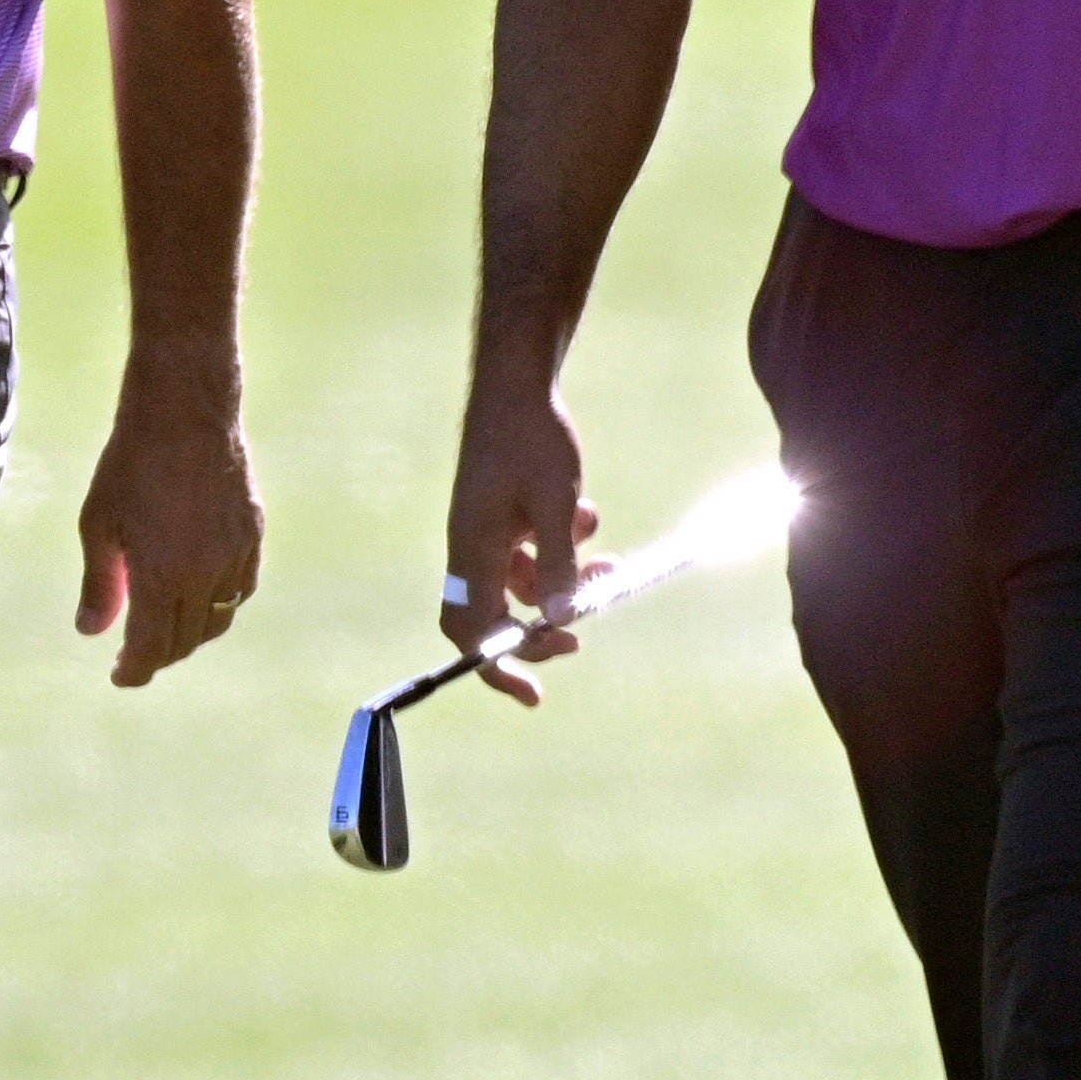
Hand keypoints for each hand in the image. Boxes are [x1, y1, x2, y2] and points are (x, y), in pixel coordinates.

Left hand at [74, 389, 259, 688]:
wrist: (185, 414)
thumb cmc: (131, 466)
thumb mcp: (99, 525)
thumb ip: (100, 584)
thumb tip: (92, 631)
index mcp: (163, 576)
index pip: (153, 648)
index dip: (135, 670)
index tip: (121, 676)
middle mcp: (205, 574)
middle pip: (187, 640)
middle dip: (160, 654)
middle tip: (136, 652)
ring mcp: (235, 555)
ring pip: (220, 618)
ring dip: (193, 632)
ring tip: (169, 626)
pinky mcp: (253, 534)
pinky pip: (242, 588)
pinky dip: (222, 602)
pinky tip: (202, 592)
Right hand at [440, 371, 592, 702]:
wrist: (518, 385)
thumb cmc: (533, 440)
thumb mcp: (557, 505)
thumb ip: (558, 564)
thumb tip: (558, 621)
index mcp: (474, 551)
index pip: (473, 632)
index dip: (499, 668)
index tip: (533, 694)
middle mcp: (472, 547)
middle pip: (494, 614)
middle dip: (538, 630)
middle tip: (581, 638)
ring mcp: (485, 529)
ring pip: (521, 581)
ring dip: (563, 582)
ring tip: (609, 567)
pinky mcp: (502, 512)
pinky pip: (528, 549)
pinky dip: (559, 546)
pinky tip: (586, 517)